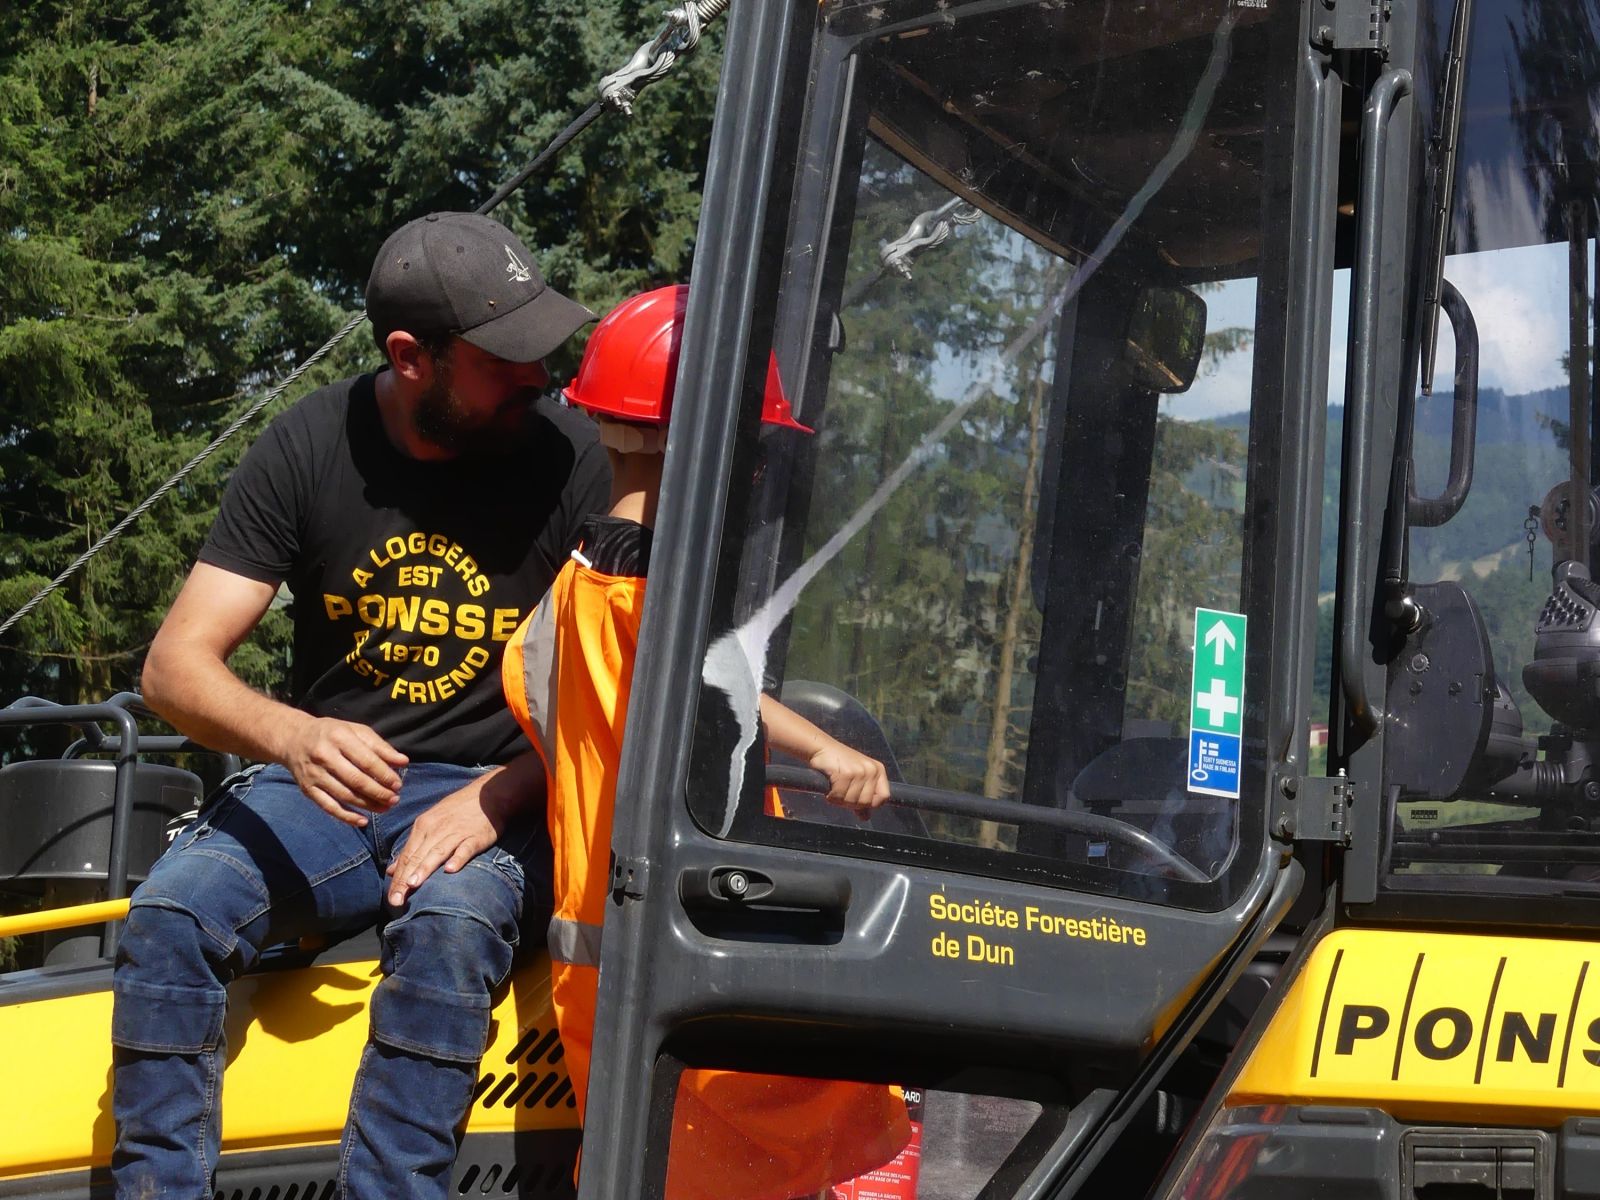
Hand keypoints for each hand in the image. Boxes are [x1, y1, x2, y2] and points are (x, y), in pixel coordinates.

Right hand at [283, 717, 408, 826]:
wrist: (294, 739)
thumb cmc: (332, 733)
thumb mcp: (356, 731)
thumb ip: (380, 746)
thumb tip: (403, 762)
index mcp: (339, 737)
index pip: (366, 760)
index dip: (384, 775)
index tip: (398, 784)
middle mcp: (324, 756)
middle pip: (355, 780)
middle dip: (378, 792)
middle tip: (395, 799)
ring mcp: (314, 774)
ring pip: (344, 795)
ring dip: (367, 805)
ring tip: (385, 808)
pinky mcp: (307, 789)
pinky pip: (328, 807)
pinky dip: (346, 817)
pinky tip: (362, 821)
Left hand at [385, 773, 516, 906]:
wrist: (488, 795)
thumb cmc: (457, 811)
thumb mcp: (430, 823)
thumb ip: (412, 848)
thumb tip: (392, 870)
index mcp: (423, 826)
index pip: (406, 856)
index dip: (397, 878)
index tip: (391, 899)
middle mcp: (436, 829)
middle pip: (417, 857)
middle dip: (405, 880)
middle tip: (396, 901)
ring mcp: (456, 832)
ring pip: (437, 852)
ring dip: (424, 868)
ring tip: (413, 885)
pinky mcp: (476, 836)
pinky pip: (465, 848)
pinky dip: (458, 858)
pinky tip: (450, 870)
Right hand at [808, 739, 890, 819]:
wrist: (821, 748)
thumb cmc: (838, 763)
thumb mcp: (856, 778)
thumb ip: (862, 797)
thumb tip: (865, 817)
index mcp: (878, 770)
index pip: (883, 797)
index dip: (871, 804)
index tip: (858, 802)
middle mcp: (872, 770)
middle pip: (866, 802)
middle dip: (850, 802)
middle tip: (841, 793)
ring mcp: (860, 771)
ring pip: (852, 801)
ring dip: (839, 799)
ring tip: (834, 788)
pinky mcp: (846, 774)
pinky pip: (839, 796)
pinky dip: (831, 796)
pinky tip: (829, 786)